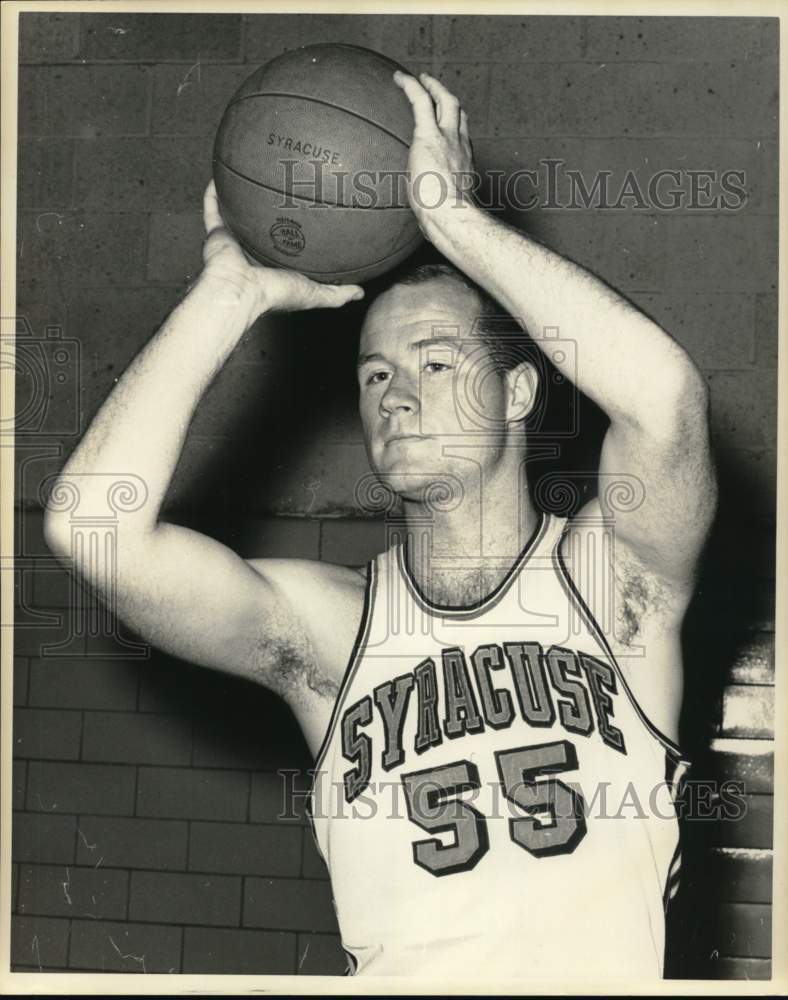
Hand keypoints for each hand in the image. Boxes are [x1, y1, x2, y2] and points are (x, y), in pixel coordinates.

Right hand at [200, 180, 363, 317]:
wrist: (239, 292)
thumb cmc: (274, 294)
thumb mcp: (314, 293)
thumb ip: (337, 293)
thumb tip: (360, 291)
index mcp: (273, 265)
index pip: (289, 244)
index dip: (299, 231)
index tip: (311, 214)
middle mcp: (253, 253)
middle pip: (263, 226)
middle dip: (271, 209)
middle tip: (284, 186)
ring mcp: (234, 242)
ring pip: (238, 215)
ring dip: (243, 197)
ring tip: (253, 173)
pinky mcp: (216, 235)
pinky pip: (213, 208)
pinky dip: (214, 193)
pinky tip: (221, 174)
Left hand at [393, 71, 475, 239]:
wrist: (452, 218)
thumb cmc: (448, 225)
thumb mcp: (442, 214)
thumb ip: (434, 210)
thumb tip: (425, 226)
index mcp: (464, 165)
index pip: (461, 139)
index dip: (454, 128)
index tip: (445, 126)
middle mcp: (461, 147)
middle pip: (459, 114)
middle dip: (447, 98)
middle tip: (434, 89)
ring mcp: (449, 139)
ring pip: (445, 101)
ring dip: (432, 87)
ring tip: (418, 79)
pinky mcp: (429, 136)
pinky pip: (421, 101)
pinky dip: (411, 86)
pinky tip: (398, 78)